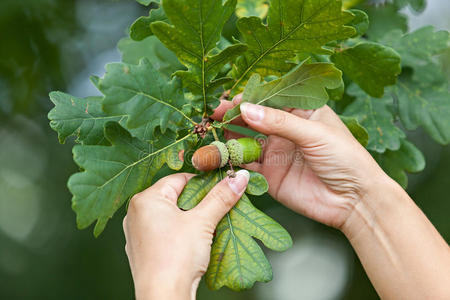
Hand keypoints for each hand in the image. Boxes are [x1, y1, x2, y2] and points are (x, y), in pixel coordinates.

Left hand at [123, 170, 249, 299]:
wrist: (164, 297)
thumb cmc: (175, 258)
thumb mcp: (203, 221)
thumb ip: (221, 197)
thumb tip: (238, 178)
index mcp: (146, 199)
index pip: (179, 179)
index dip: (203, 183)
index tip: (222, 187)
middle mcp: (136, 214)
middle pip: (175, 198)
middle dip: (199, 203)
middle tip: (219, 207)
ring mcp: (138, 233)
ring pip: (171, 216)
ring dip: (192, 219)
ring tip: (210, 226)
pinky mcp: (143, 251)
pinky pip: (165, 233)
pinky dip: (181, 233)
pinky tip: (195, 242)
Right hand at [213, 98, 388, 229]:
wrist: (353, 201)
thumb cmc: (345, 158)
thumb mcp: (314, 133)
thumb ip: (279, 122)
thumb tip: (246, 109)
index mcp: (302, 112)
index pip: (270, 100)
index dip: (250, 98)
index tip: (230, 100)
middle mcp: (286, 131)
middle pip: (254, 119)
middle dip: (234, 116)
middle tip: (213, 114)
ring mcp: (277, 153)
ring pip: (247, 142)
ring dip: (230, 138)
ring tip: (212, 134)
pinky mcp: (270, 176)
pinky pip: (248, 166)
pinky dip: (234, 162)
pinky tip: (222, 156)